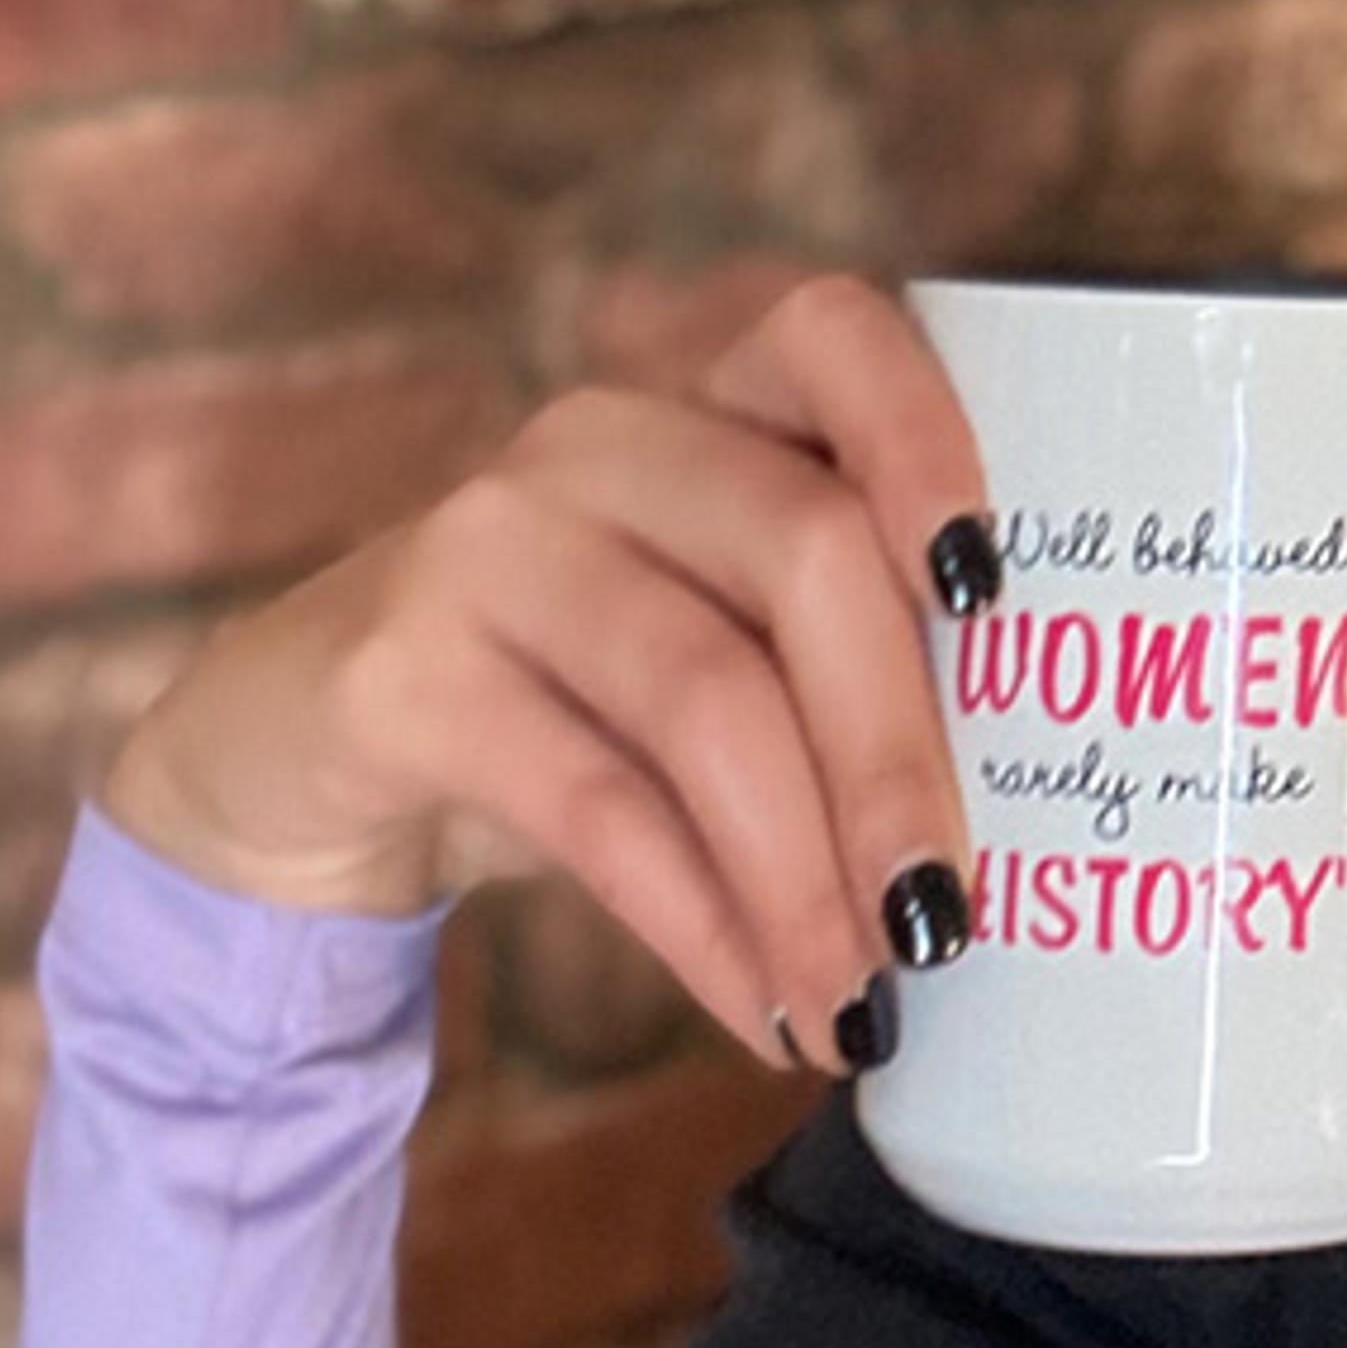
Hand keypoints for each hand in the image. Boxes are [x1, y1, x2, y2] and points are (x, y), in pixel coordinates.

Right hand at [96, 276, 993, 1073]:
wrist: (302, 760)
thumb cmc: (584, 707)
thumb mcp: (718, 656)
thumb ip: (847, 679)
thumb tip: (1044, 841)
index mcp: (709, 407)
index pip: (832, 337)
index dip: (927, 435)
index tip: (999, 585)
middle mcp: (602, 442)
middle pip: (805, 554)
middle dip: (897, 754)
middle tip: (952, 918)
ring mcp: (487, 542)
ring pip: (703, 692)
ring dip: (804, 871)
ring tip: (868, 998)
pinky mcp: (400, 670)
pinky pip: (594, 804)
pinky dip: (704, 925)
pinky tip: (766, 1010)